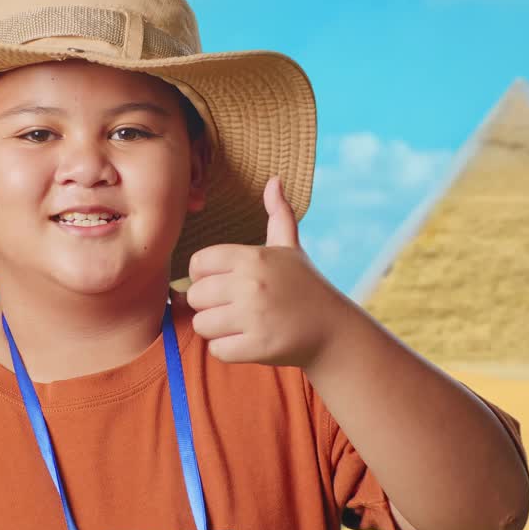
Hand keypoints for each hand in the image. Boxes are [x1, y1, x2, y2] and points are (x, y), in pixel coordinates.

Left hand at [185, 176, 340, 366]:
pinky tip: (247, 341)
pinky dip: (227, 349)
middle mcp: (252, 283)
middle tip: (232, 307)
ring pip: (202, 324)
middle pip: (195, 296)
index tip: (221, 283)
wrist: (332, 330)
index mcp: (253, 257)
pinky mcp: (258, 346)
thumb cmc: (305, 286)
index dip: (204, 275)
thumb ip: (278, 215)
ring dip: (216, 329)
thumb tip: (274, 180)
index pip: (198, 263)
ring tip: (239, 324)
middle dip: (209, 305)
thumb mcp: (290, 248)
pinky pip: (217, 349)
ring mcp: (254, 316)